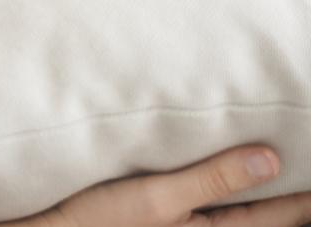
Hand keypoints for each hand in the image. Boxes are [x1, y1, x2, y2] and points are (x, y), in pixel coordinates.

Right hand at [0, 145, 310, 226]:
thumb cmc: (90, 220)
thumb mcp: (154, 199)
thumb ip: (212, 179)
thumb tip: (272, 160)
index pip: (269, 214)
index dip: (300, 196)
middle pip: (251, 216)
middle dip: (282, 195)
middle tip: (306, 171)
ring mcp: (168, 225)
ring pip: (224, 210)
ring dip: (246, 190)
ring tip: (270, 167)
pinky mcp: (146, 215)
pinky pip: (195, 204)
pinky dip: (212, 189)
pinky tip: (208, 170)